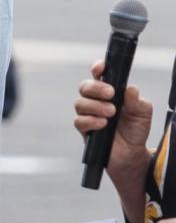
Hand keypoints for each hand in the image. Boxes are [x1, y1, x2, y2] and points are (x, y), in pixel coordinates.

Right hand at [75, 60, 152, 177]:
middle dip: (96, 88)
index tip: (101, 68)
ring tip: (111, 114)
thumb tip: (129, 89)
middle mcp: (97, 101)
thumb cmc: (136, 130)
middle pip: (84, 86)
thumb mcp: (143, 112)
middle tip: (111, 94)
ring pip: (80, 103)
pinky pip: (79, 121)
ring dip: (95, 106)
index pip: (99, 75)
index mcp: (110, 92)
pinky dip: (90, 121)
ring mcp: (89, 115)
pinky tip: (103, 124)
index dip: (97, 68)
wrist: (131, 154)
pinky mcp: (84, 130)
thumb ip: (136, 100)